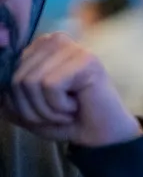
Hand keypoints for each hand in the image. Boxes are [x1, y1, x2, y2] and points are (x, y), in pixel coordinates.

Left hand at [1, 33, 140, 146]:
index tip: (41, 109)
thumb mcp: (25, 109)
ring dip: (47, 109)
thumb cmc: (65, 121)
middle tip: (57, 114)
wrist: (100, 136)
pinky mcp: (86, 60)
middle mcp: (53, 40)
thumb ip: (4, 97)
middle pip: (16, 78)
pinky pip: (50, 85)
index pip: (6, 72)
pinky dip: (59, 106)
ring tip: (67, 111)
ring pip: (31, 82)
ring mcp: (72, 47)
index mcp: (38, 47)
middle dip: (32, 108)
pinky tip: (77, 106)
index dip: (16, 101)